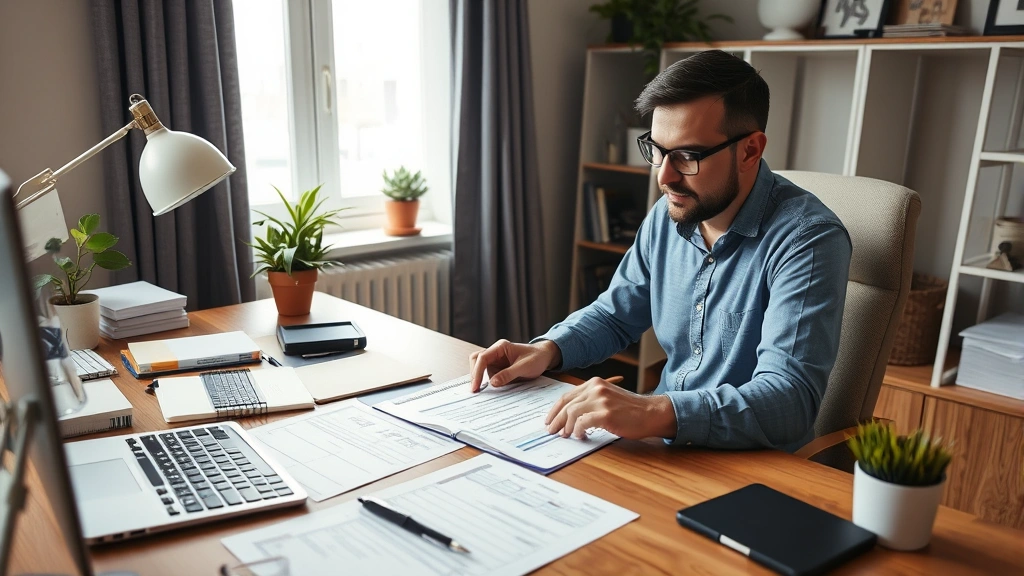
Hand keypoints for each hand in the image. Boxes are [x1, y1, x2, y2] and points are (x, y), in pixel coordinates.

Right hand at [468, 339, 561, 391]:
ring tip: (481, 392)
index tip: (476, 386)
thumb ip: (508, 374)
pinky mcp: (498, 369)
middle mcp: (496, 353)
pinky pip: (488, 375)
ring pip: (481, 369)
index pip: (482, 358)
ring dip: (480, 379)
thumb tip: (492, 383)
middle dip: (474, 374)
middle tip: (475, 390)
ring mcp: (496, 361)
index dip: (477, 372)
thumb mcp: (524, 367)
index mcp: (500, 347)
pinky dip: (487, 382)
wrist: (545, 357)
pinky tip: (489, 391)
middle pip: (476, 361)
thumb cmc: (536, 358)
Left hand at [544, 378, 676, 439]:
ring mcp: (601, 400)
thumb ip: (590, 400)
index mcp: (594, 383)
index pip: (567, 395)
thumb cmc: (630, 409)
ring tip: (566, 435)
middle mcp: (596, 388)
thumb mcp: (607, 397)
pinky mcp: (606, 414)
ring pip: (572, 413)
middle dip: (556, 420)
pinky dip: (578, 431)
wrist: (651, 413)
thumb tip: (569, 415)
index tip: (550, 420)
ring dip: (566, 427)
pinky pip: (583, 423)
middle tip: (552, 431)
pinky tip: (580, 436)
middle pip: (567, 404)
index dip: (555, 409)